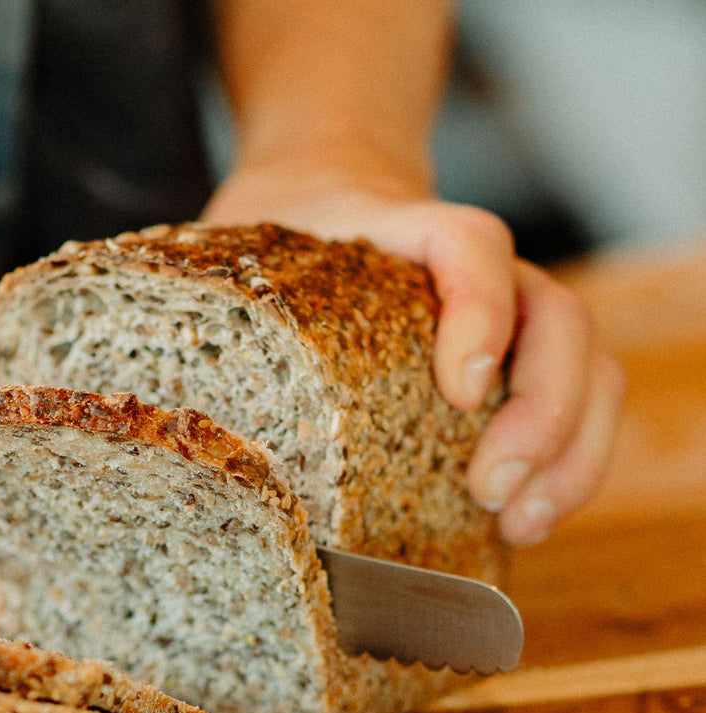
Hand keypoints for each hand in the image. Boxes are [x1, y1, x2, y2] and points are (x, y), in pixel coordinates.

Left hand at [203, 155, 624, 546]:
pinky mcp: (512, 359)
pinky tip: (524, 521)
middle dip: (540, 412)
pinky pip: (574, 402)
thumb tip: (135, 398)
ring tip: (521, 521)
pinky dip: (567, 462)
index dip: (478, 311)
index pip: (468, 244)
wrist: (319, 183)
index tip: (457, 387)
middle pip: (555, 317)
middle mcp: (474, 268)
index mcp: (400, 227)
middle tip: (489, 488)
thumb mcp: (231, 245)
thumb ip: (204, 295)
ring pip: (585, 364)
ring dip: (570, 451)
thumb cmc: (270, 229)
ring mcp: (506, 311)